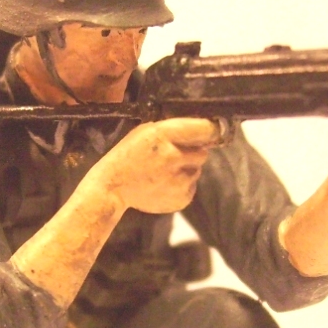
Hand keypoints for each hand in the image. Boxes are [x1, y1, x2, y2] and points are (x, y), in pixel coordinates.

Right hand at [101, 118, 222, 212]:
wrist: (113, 188)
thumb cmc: (129, 155)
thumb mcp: (146, 132)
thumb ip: (173, 129)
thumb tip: (205, 129)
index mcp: (163, 135)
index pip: (204, 129)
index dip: (211, 130)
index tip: (215, 130)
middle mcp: (174, 157)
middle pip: (203, 153)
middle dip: (194, 152)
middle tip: (175, 156)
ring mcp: (179, 181)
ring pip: (197, 171)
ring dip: (186, 169)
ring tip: (164, 172)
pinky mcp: (182, 199)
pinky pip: (192, 187)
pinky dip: (182, 185)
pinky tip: (164, 184)